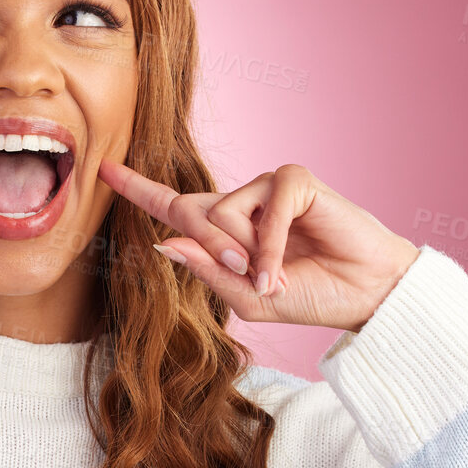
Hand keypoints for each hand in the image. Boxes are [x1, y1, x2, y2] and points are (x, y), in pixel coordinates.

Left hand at [98, 160, 419, 332]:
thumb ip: (207, 272)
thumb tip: (162, 242)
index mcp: (223, 231)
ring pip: (220, 211)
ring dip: (243, 251)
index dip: (137, 188)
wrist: (362, 295)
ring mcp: (266, 188)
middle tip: (244, 274)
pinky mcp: (293, 180)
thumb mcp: (247, 298)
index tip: (104, 169)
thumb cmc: (309, 296)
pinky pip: (262, 207)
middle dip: (211, 250)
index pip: (171, 206)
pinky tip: (281, 268)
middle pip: (190, 213)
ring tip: (271, 271)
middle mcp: (239, 203)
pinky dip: (268, 243)